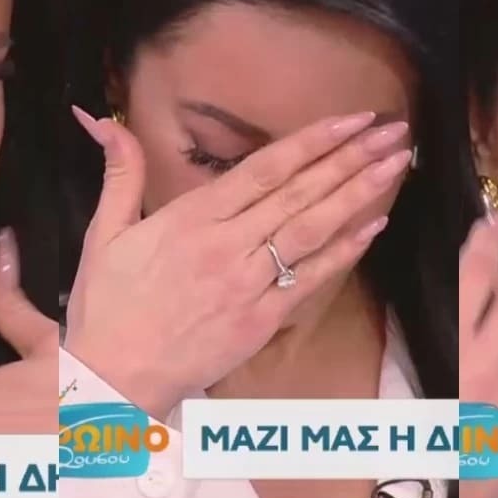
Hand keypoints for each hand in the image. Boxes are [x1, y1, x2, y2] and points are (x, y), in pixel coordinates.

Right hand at [62, 107, 410, 418]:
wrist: (112, 378)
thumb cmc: (107, 308)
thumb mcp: (105, 234)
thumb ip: (120, 174)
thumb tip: (103, 120)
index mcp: (192, 218)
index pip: (265, 168)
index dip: (312, 140)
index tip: (351, 119)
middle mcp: (228, 245)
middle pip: (300, 192)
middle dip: (350, 157)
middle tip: (392, 132)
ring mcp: (249, 284)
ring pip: (313, 229)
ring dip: (357, 194)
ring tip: (394, 165)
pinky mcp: (261, 321)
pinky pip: (310, 279)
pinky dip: (344, 251)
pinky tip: (374, 224)